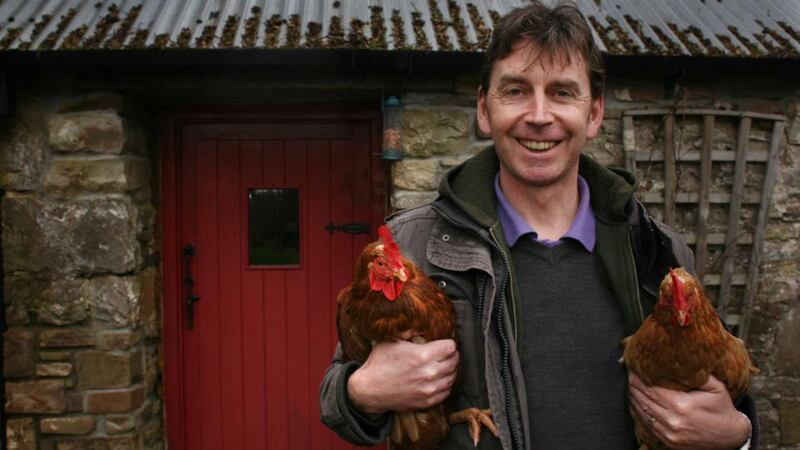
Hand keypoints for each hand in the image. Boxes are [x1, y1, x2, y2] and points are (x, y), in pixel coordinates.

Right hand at [347, 334, 458, 413]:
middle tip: (447, 353)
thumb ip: (409, 332)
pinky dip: (445, 384)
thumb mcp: (392, 340)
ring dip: (451, 370)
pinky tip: (440, 379)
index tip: (445, 343)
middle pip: (454, 362)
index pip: (450, 347)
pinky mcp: (427, 401)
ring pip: (453, 377)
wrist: (369, 389)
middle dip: (452, 356)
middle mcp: (429, 372)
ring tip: (444, 365)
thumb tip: (422, 323)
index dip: (449, 343)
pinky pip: (446, 392)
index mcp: (422, 355)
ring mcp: (429, 389)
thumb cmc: (379, 363)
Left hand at [628, 373, 750, 448]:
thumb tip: (683, 359)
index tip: (633, 368)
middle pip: (643, 400)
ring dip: (634, 399)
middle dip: (633, 386)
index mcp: (681, 405)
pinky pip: (647, 425)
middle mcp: (672, 420)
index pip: (650, 388)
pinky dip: (639, 413)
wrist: (731, 437)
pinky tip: (637, 403)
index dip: (638, 378)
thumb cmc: (723, 409)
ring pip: (642, 413)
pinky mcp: (669, 441)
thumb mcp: (716, 387)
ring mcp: (669, 433)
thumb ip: (699, 373)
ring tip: (631, 387)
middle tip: (628, 375)